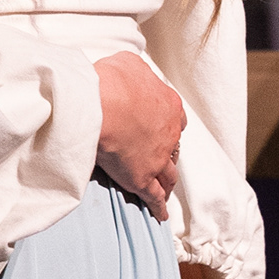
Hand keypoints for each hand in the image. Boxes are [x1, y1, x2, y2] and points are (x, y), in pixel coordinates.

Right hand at [95, 50, 184, 218]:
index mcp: (168, 105)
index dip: (169, 125)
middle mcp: (169, 133)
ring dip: (168, 182)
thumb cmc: (112, 80)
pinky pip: (154, 197)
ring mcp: (158, 158)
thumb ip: (134, 71)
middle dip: (169, 154)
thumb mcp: (127, 63)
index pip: (175, 118)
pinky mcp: (143, 178)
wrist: (103, 104)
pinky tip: (160, 215)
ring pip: (169, 175)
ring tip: (166, 189)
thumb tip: (131, 73)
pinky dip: (158, 206)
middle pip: (174, 148)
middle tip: (162, 161)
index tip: (162, 129)